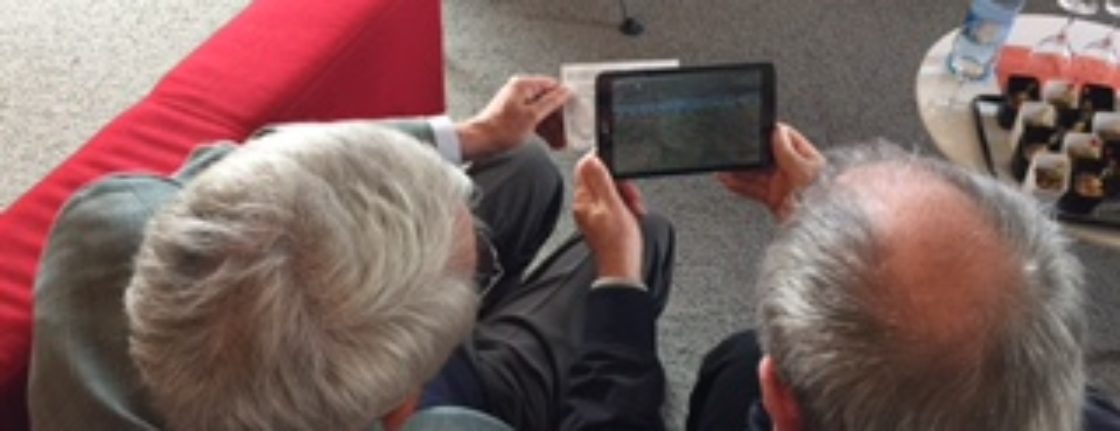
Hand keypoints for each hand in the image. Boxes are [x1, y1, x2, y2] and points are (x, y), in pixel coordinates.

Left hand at [457, 75, 572, 159]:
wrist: (479, 142)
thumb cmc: (499, 129)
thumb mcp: (532, 116)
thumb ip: (551, 102)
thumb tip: (565, 92)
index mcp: (523, 86)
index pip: (552, 85)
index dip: (565, 98)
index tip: (575, 109)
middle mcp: (519, 92)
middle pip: (548, 101)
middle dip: (559, 118)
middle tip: (569, 130)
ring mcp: (516, 105)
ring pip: (542, 113)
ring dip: (553, 127)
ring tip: (562, 141)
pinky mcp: (514, 117)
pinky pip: (534, 120)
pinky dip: (543, 130)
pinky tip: (552, 141)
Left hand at [573, 153, 645, 281]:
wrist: (623, 270)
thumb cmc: (618, 244)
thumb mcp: (614, 206)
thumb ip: (602, 181)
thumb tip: (591, 159)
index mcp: (582, 200)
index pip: (585, 167)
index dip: (604, 164)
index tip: (621, 172)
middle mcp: (585, 206)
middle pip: (601, 179)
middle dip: (620, 184)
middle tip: (630, 197)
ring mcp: (595, 213)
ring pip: (611, 191)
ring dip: (626, 196)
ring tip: (633, 209)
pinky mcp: (604, 221)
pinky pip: (615, 204)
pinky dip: (626, 206)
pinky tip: (633, 216)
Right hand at [717, 123, 824, 220]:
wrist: (817, 225)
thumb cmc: (821, 198)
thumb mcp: (804, 170)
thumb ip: (788, 151)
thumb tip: (777, 132)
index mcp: (805, 157)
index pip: (786, 138)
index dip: (771, 133)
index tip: (756, 130)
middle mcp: (793, 169)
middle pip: (767, 156)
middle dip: (751, 154)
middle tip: (737, 150)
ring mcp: (782, 184)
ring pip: (757, 173)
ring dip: (741, 170)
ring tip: (727, 166)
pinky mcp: (773, 198)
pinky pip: (753, 188)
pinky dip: (739, 185)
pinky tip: (729, 180)